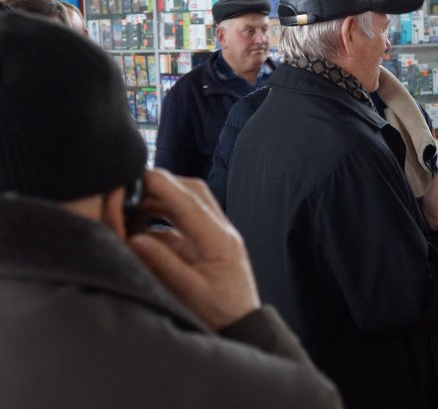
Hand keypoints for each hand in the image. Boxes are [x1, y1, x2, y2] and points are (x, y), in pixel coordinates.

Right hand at [127, 168, 259, 330]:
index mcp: (219, 240)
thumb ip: (163, 265)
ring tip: (132, 203)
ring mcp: (217, 235)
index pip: (190, 202)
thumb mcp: (190, 293)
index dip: (163, 186)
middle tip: (131, 184)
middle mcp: (221, 231)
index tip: (139, 174)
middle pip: (193, 192)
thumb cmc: (220, 314)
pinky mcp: (209, 244)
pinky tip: (142, 225)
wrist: (243, 327)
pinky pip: (185, 220)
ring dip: (162, 199)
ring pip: (190, 202)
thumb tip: (134, 239)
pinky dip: (164, 217)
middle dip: (162, 184)